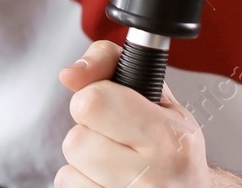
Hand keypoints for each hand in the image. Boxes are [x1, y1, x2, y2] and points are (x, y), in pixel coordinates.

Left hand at [56, 40, 210, 187]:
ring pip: (67, 169)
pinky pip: (68, 187)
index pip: (92, 102)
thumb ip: (113, 66)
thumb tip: (69, 74)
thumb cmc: (174, 144)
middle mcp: (154, 176)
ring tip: (116, 162)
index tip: (111, 104)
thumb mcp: (159, 96)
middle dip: (88, 133)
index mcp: (169, 138)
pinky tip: (108, 180)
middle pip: (75, 140)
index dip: (94, 96)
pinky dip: (82, 182)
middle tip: (115, 137)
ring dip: (84, 162)